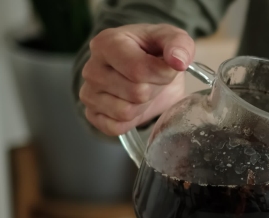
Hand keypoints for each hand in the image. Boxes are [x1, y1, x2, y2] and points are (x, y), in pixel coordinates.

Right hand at [80, 24, 194, 135]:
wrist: (147, 67)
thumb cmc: (155, 50)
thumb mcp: (173, 39)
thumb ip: (179, 44)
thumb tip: (178, 61)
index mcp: (107, 43)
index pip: (138, 70)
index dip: (162, 74)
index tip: (166, 67)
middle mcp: (92, 68)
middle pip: (136, 93)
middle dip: (154, 89)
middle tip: (153, 79)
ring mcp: (88, 92)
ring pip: (126, 112)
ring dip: (143, 105)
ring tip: (143, 89)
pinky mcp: (92, 114)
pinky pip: (115, 127)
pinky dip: (131, 121)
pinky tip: (134, 104)